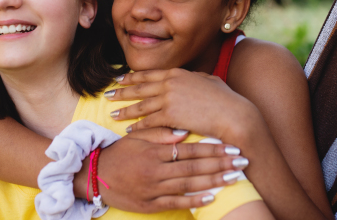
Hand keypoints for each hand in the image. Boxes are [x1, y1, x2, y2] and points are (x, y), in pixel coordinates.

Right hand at [89, 127, 249, 212]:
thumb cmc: (119, 154)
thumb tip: (184, 131)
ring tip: (235, 178)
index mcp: (154, 151)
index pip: (189, 149)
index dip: (212, 149)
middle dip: (221, 164)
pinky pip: (176, 203)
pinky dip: (194, 201)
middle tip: (242, 161)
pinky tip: (211, 197)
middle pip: (194, 167)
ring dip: (214, 181)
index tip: (232, 147)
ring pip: (189, 185)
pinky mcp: (150, 204)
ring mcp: (153, 189)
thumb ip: (160, 133)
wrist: (94, 176)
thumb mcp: (136, 138)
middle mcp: (156, 170)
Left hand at [107, 68, 260, 142]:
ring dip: (125, 110)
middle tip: (108, 94)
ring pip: (141, 105)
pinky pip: (149, 122)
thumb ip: (195, 78)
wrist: (233, 115)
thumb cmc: (226, 100)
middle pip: (140, 88)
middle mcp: (170, 83)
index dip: (133, 77)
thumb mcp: (209, 81)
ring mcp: (169, 98)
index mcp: (178, 73)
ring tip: (113, 114)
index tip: (121, 79)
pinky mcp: (170, 115)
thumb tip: (193, 77)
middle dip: (122, 91)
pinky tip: (129, 131)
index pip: (149, 74)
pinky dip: (138, 127)